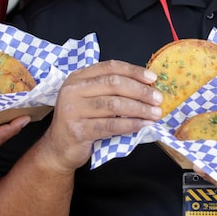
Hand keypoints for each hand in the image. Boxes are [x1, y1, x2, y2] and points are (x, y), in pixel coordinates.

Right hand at [35, 60, 161, 173]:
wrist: (59, 148)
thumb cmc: (81, 121)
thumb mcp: (90, 98)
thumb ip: (110, 89)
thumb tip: (146, 86)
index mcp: (78, 77)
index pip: (109, 67)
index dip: (133, 71)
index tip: (152, 78)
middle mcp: (73, 90)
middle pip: (113, 84)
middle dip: (140, 91)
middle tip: (157, 99)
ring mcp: (73, 110)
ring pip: (114, 105)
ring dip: (139, 109)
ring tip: (155, 113)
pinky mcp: (77, 130)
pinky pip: (110, 126)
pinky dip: (130, 125)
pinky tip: (143, 125)